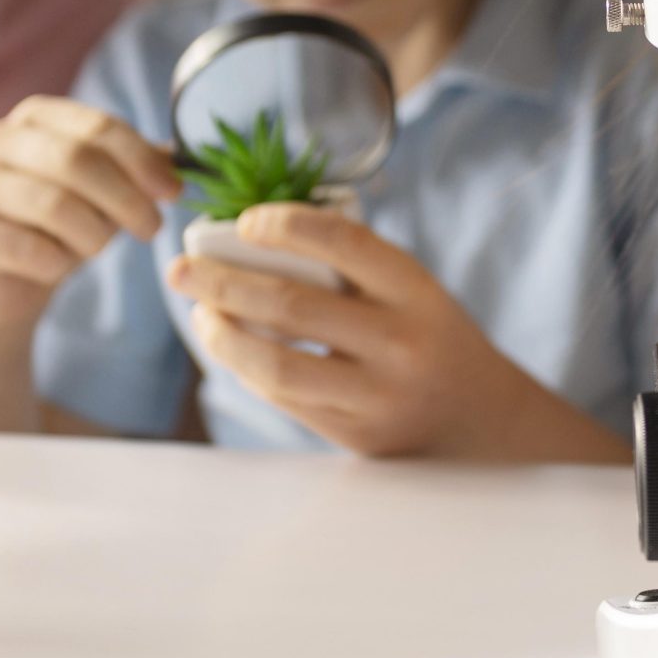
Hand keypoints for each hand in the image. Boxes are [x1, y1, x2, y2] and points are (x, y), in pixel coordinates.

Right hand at [0, 96, 181, 329]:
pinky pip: (32, 249)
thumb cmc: (63, 222)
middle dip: (126, 198)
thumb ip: (141, 166)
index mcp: (35, 115)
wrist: (6, 278)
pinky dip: (59, 262)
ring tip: (97, 247)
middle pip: (78, 161)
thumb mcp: (105, 187)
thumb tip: (189, 158)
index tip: (174, 192)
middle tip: (152, 228)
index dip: (143, 160)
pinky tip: (57, 266)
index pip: (100, 127)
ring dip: (93, 235)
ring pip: (56, 206)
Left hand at [165, 203, 554, 458]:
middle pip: (292, 306)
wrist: (477, 417)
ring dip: (224, 335)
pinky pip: (283, 399)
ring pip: (277, 366)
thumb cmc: (427, 335)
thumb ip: (351, 269)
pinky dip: (246, 368)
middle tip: (180, 268)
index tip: (245, 220)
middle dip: (222, 282)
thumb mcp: (412, 291)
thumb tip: (251, 242)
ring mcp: (376, 397)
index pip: (344, 242)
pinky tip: (229, 346)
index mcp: (416, 291)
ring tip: (201, 313)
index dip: (286, 224)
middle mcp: (399, 344)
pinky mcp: (354, 436)